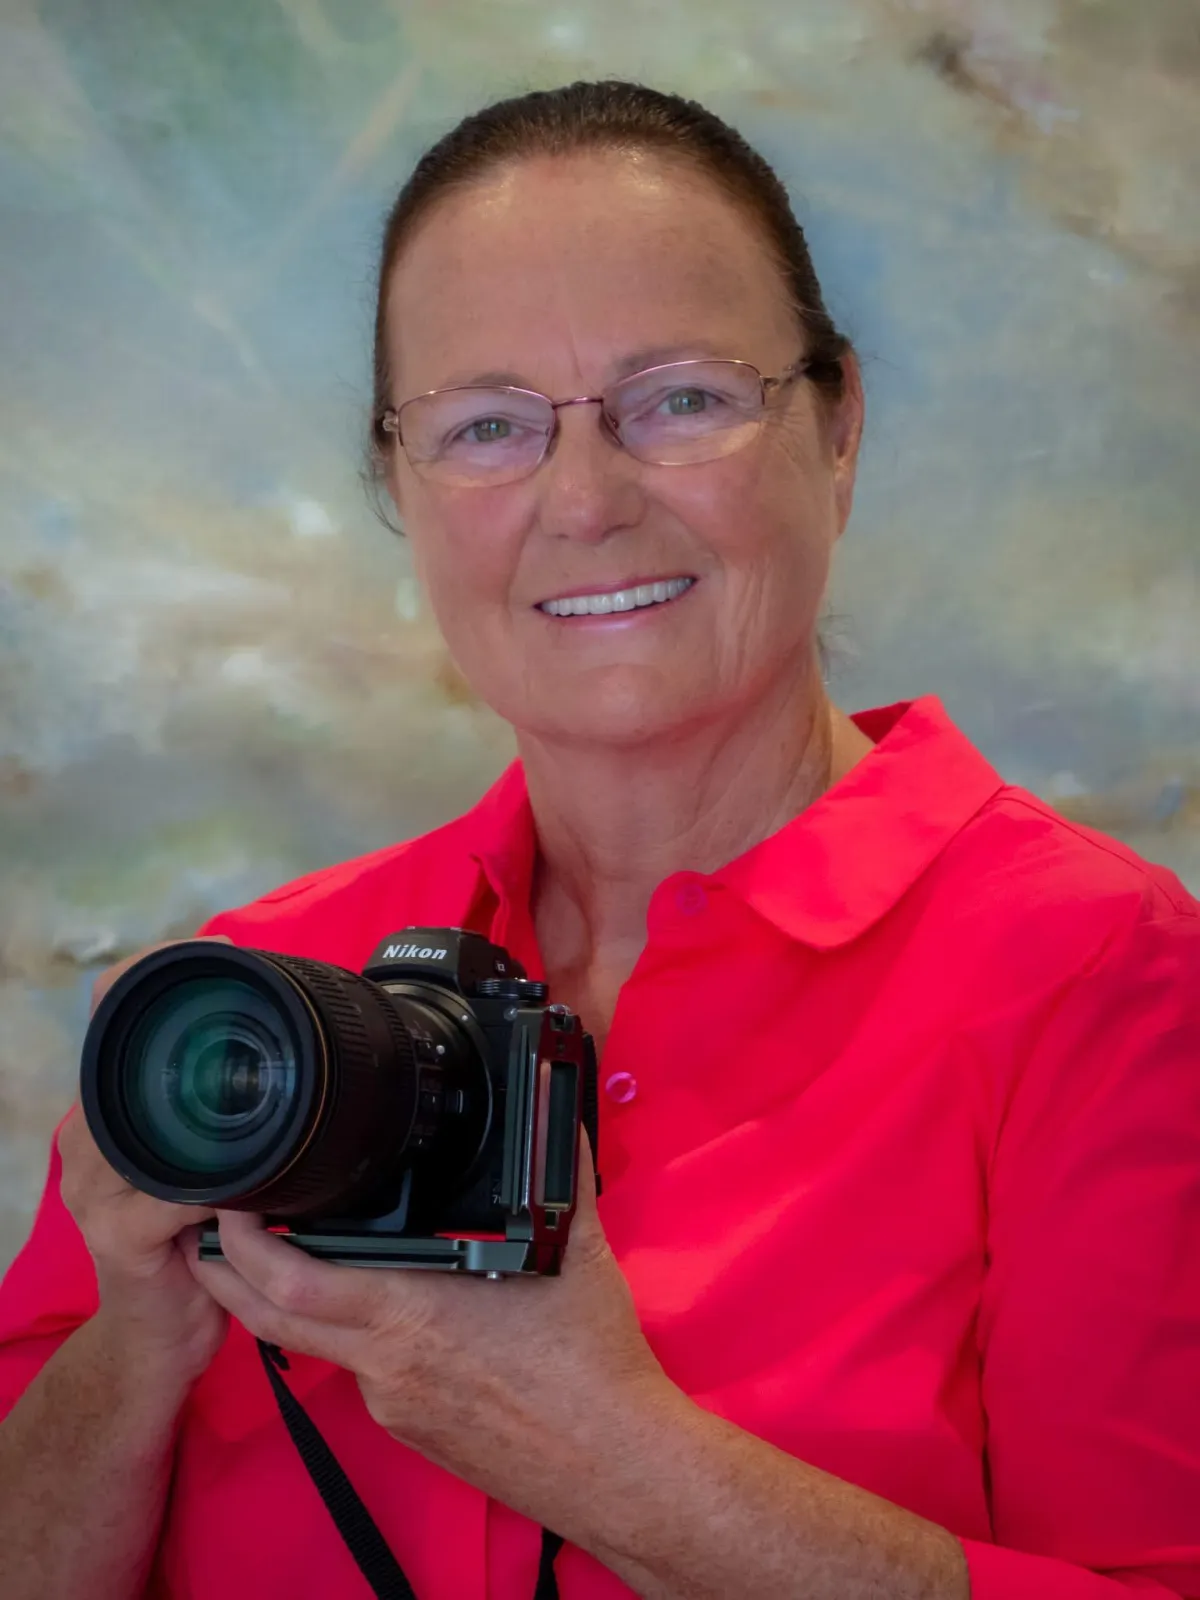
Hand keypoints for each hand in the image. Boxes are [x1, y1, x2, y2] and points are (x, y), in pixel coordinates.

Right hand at [59, 938, 234, 1385]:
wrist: (161, 1337)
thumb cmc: (192, 1243)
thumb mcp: (206, 1165)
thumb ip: (224, 1113)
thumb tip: (286, 1054)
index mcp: (110, 1114)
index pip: (112, 1016)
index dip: (155, 970)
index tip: (220, 944)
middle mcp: (92, 1141)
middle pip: (123, 1053)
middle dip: (187, 1015)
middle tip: (250, 981)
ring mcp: (97, 1188)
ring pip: (150, 1122)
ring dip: (212, 1100)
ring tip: (262, 1073)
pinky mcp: (120, 1235)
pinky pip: (172, 1196)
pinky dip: (216, 1184)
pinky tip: (246, 1180)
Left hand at [190, 1139, 674, 1519]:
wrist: (612, 1462)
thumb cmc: (591, 1361)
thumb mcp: (575, 1249)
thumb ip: (558, 1168)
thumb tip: (556, 1106)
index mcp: (410, 1310)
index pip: (291, 1280)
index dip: (242, 1245)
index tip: (232, 1203)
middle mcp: (385, 1362)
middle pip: (270, 1320)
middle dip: (226, 1275)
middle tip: (212, 1231)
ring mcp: (392, 1404)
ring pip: (316, 1347)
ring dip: (289, 1304)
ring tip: (285, 1258)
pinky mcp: (411, 1431)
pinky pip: (363, 1376)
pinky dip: (353, 1339)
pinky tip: (383, 1314)